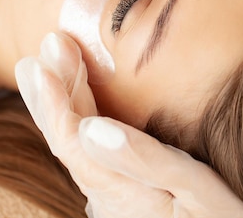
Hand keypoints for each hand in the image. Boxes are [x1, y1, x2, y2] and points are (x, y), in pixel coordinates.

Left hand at [16, 32, 242, 217]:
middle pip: (68, 140)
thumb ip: (145, 160)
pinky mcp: (128, 199)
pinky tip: (81, 111)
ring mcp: (116, 199)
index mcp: (120, 191)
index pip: (72, 139)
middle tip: (49, 44)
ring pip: (78, 148)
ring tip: (44, 69)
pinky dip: (80, 123)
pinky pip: (92, 156)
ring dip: (61, 105)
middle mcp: (108, 196)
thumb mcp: (197, 192)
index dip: (56, 96)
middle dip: (54, 91)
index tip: (47, 53)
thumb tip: (91, 129)